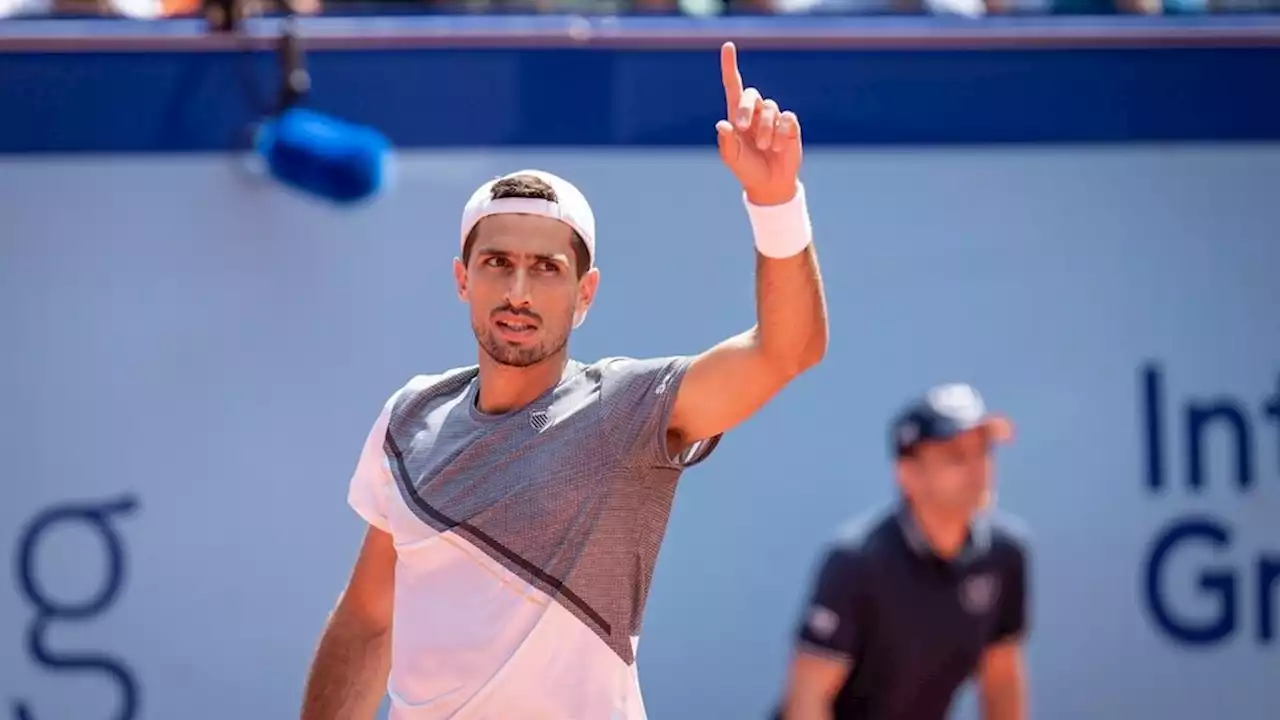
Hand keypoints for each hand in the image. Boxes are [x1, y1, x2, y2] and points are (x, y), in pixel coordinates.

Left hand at [716, 41, 802, 206]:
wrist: (769, 184)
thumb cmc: (747, 169)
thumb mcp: (732, 158)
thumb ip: (726, 142)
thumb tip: (722, 124)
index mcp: (737, 116)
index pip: (733, 85)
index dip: (729, 65)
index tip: (728, 46)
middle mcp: (755, 112)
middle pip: (751, 95)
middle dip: (746, 109)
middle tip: (742, 128)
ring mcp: (773, 118)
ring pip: (770, 109)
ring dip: (765, 129)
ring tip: (765, 147)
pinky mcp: (790, 125)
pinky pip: (787, 118)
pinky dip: (781, 132)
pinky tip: (778, 146)